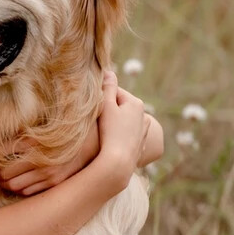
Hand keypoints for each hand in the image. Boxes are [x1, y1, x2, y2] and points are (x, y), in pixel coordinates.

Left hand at [0, 124, 98, 195]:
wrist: (95, 139)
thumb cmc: (65, 129)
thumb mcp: (42, 125)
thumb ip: (21, 132)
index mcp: (35, 142)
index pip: (1, 154)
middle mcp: (41, 161)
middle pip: (5, 174)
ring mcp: (49, 175)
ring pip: (14, 186)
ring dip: (4, 183)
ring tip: (0, 178)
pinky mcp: (56, 183)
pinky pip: (28, 192)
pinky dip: (19, 189)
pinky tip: (17, 182)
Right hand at [95, 71, 148, 189]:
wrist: (118, 163)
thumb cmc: (110, 132)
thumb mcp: (106, 106)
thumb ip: (107, 87)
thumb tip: (109, 71)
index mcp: (136, 103)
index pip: (114, 92)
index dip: (100, 98)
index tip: (90, 106)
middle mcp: (143, 116)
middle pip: (120, 107)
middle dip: (108, 110)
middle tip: (94, 119)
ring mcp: (143, 132)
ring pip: (123, 122)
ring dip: (113, 123)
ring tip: (102, 131)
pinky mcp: (139, 146)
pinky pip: (126, 136)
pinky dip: (119, 137)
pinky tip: (110, 143)